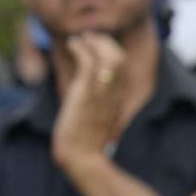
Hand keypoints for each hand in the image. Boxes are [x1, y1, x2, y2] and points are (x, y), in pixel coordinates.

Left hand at [53, 32, 129, 170]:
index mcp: (119, 100)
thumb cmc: (84, 143)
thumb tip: (85, 99)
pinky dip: (81, 48)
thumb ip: (97, 106)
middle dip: (104, 42)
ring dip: (92, 42)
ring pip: (108, 56)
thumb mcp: (96, 121)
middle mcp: (115, 94)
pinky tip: (71, 45)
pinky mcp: (87, 93)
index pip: (123, 68)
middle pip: (119, 57)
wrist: (83, 158)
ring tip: (78, 39)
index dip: (111, 51)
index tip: (97, 43)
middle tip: (87, 37)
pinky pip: (89, 62)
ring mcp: (103, 93)